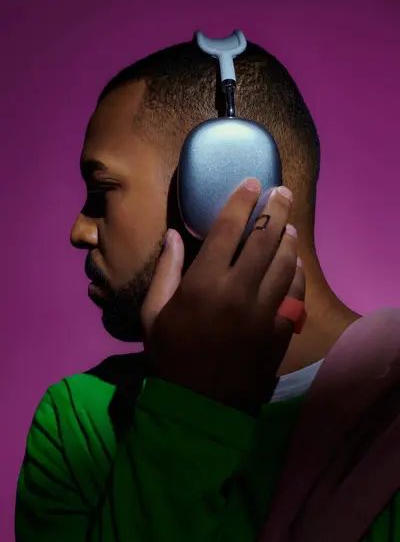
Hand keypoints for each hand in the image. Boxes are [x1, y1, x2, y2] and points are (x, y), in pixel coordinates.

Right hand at [141, 179, 304, 414]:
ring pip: (286, 263)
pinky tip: (296, 264)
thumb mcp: (154, 314)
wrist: (199, 406)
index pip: (227, 229)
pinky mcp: (279, 331)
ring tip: (289, 225)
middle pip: (265, 239)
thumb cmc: (171, 355)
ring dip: (290, 239)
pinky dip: (299, 274)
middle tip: (283, 191)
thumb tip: (174, 234)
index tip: (252, 182)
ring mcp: (263, 312)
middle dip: (276, 208)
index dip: (242, 201)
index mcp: (203, 284)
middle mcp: (237, 291)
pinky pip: (296, 294)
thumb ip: (165, 270)